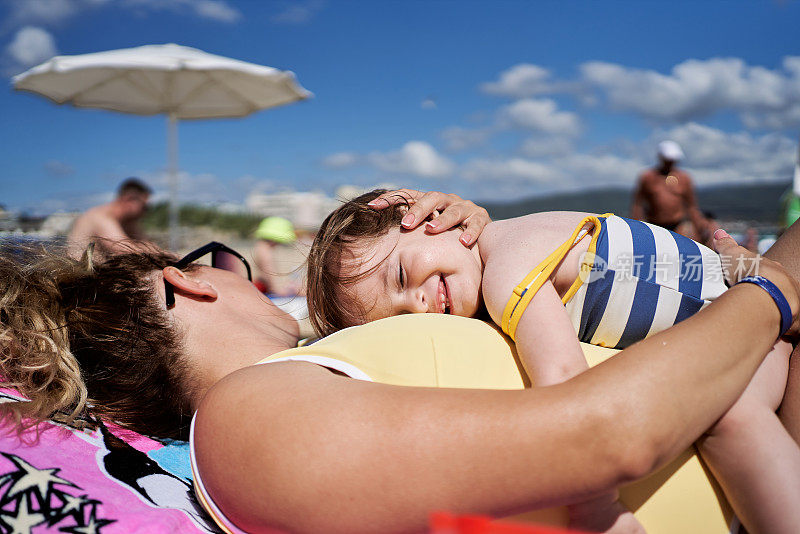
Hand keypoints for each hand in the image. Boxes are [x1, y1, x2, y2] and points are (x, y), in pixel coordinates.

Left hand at [367, 189, 489, 245]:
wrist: (482, 236)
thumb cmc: (447, 236)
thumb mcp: (428, 229)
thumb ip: (410, 230)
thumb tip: (377, 238)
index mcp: (430, 201)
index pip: (408, 195)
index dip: (390, 199)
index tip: (372, 207)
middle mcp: (447, 200)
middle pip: (431, 198)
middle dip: (418, 211)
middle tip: (406, 224)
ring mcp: (465, 208)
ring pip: (453, 211)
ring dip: (443, 221)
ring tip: (432, 230)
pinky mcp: (481, 218)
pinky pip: (476, 224)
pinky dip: (470, 232)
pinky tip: (462, 242)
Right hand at [713, 229, 799, 337]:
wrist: (767, 295)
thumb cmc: (749, 273)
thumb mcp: (733, 255)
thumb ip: (726, 245)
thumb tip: (718, 232)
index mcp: (773, 270)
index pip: (767, 271)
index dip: (758, 275)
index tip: (747, 281)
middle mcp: (786, 284)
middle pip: (777, 288)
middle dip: (768, 293)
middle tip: (751, 301)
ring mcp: (791, 302)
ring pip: (784, 305)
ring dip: (774, 309)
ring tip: (758, 318)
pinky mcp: (794, 321)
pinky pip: (789, 324)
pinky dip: (781, 326)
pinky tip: (769, 329)